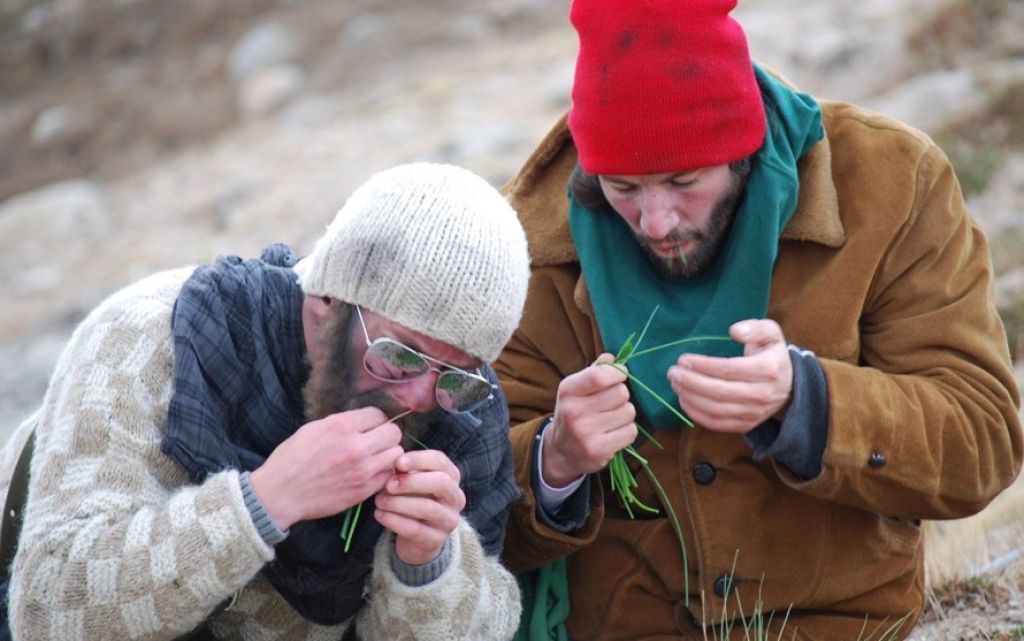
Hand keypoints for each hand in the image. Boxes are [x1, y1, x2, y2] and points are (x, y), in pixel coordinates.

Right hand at [250, 407, 403, 529]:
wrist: (280, 494)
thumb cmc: (291, 459)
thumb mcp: (312, 429)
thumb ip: (341, 423)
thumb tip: (363, 421)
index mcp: (341, 426)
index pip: (378, 414)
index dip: (375, 420)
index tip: (370, 426)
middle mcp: (356, 447)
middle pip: (394, 433)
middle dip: (387, 434)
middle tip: (377, 441)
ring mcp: (362, 470)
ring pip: (396, 454)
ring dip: (388, 454)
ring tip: (375, 457)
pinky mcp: (363, 491)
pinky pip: (388, 476)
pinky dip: (383, 473)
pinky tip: (370, 473)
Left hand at [374, 450, 465, 565]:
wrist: (416, 538)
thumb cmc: (413, 499)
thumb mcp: (411, 482)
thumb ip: (406, 472)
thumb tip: (394, 464)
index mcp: (452, 477)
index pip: (439, 461)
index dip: (418, 459)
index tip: (397, 462)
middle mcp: (456, 498)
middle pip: (440, 483)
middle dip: (411, 482)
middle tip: (388, 485)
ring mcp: (448, 520)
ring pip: (427, 508)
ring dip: (398, 503)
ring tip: (379, 501)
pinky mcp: (436, 540)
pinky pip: (415, 529)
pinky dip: (394, 520)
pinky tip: (380, 514)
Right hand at [542, 353, 636, 486]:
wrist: (561, 452)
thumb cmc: (574, 413)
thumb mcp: (575, 390)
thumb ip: (594, 372)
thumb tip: (612, 358)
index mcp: (568, 390)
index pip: (599, 376)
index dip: (617, 372)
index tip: (620, 374)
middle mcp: (574, 411)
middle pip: (621, 393)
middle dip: (621, 396)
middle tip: (611, 403)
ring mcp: (585, 432)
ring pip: (629, 412)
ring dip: (625, 414)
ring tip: (611, 419)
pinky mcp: (598, 450)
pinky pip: (631, 431)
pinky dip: (627, 431)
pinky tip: (613, 433)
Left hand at [668, 320, 792, 433]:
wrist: (789, 387)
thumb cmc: (772, 355)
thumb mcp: (771, 334)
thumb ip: (755, 328)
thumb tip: (734, 330)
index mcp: (768, 369)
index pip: (729, 370)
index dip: (703, 366)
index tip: (683, 359)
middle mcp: (762, 394)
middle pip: (720, 392)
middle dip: (691, 383)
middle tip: (673, 373)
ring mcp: (754, 413)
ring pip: (716, 410)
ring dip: (691, 398)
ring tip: (675, 385)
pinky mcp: (746, 425)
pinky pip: (717, 424)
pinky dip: (697, 414)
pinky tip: (684, 400)